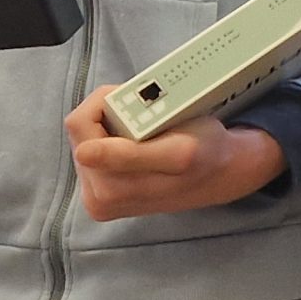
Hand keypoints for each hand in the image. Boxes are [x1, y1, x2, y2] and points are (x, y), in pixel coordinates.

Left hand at [65, 86, 285, 221]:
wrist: (219, 173)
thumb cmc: (204, 154)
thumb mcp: (177, 151)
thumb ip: (128, 155)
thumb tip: (82, 153)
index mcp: (110, 189)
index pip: (82, 123)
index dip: (109, 101)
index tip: (140, 102)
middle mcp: (97, 198)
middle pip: (81, 132)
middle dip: (113, 116)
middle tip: (150, 119)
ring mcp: (98, 197)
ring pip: (87, 138)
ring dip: (115, 126)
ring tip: (149, 133)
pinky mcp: (101, 192)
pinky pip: (94, 149)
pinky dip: (115, 137)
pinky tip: (139, 143)